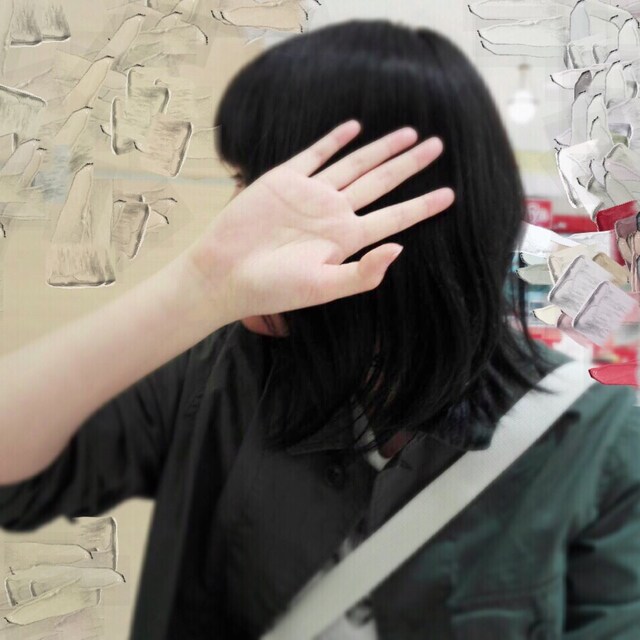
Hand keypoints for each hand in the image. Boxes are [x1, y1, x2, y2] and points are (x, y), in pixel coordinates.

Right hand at [185, 119, 454, 324]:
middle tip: (439, 146)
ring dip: (382, 149)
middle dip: (410, 164)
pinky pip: (316, 153)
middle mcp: (334, 213)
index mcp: (346, 239)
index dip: (422, 206)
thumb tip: (400, 248)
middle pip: (382, 182)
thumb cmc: (273, 288)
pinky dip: (334, 140)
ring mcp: (311, 194)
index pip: (394, 218)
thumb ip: (363, 273)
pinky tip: (354, 128)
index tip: (449, 195)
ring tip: (410, 134)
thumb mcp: (323, 288)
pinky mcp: (285, 179)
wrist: (225, 274)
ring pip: (356, 165)